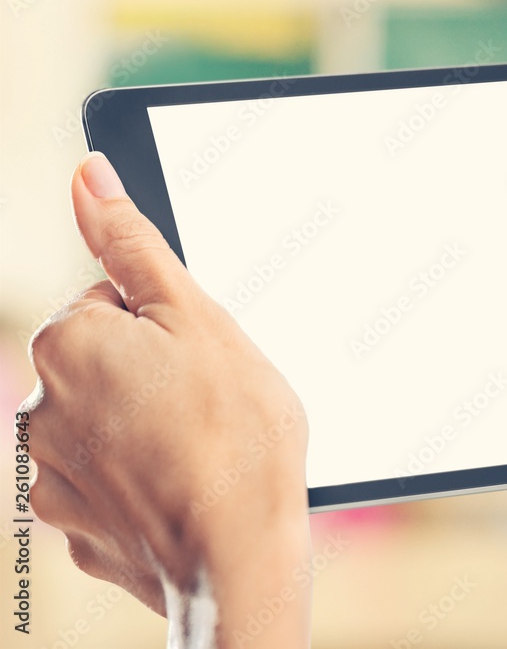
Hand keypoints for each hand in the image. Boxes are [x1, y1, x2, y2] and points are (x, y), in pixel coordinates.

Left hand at [22, 153, 311, 645]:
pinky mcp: (74, 526)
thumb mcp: (199, 320)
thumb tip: (87, 176)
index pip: (113, 301)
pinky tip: (183, 490)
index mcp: (68, 343)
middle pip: (107, 364)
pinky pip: (108, 482)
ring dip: (146, 428)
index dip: (170, 325)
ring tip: (202, 451)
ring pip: (108, 424)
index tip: (203, 358)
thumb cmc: (236, 437)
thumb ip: (133, 246)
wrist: (238, 559)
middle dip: (152, 374)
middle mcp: (39, 407)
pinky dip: (139, 482)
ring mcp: (51, 475)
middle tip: (209, 404)